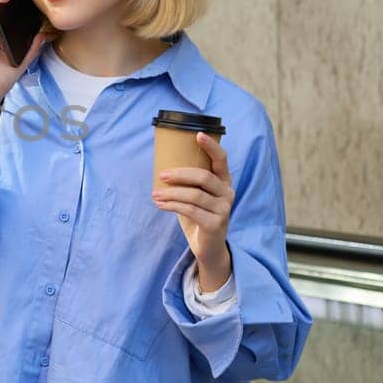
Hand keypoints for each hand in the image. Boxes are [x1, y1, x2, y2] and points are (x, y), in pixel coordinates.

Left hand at [151, 132, 233, 289]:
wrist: (208, 247)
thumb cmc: (198, 215)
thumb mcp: (196, 195)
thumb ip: (188, 182)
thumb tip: (162, 166)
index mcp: (224, 181)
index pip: (221, 159)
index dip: (211, 146)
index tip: (197, 135)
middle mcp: (228, 193)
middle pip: (203, 177)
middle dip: (180, 174)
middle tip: (161, 175)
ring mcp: (224, 209)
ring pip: (194, 195)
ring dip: (171, 193)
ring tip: (155, 194)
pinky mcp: (216, 224)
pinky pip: (191, 210)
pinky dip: (172, 206)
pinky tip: (160, 205)